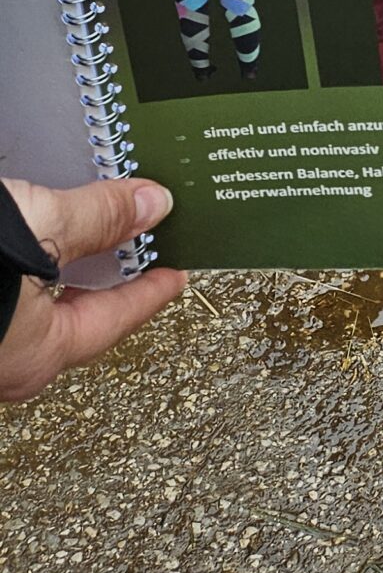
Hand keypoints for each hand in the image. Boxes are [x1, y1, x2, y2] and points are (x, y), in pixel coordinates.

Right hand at [0, 178, 185, 402]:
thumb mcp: (37, 225)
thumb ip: (96, 218)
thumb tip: (149, 205)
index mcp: (39, 354)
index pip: (118, 319)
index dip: (153, 290)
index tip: (176, 275)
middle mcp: (8, 366)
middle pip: (79, 320)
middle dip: (110, 281)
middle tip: (140, 249)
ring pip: (42, 315)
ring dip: (65, 277)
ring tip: (84, 237)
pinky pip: (16, 308)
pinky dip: (34, 277)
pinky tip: (29, 251)